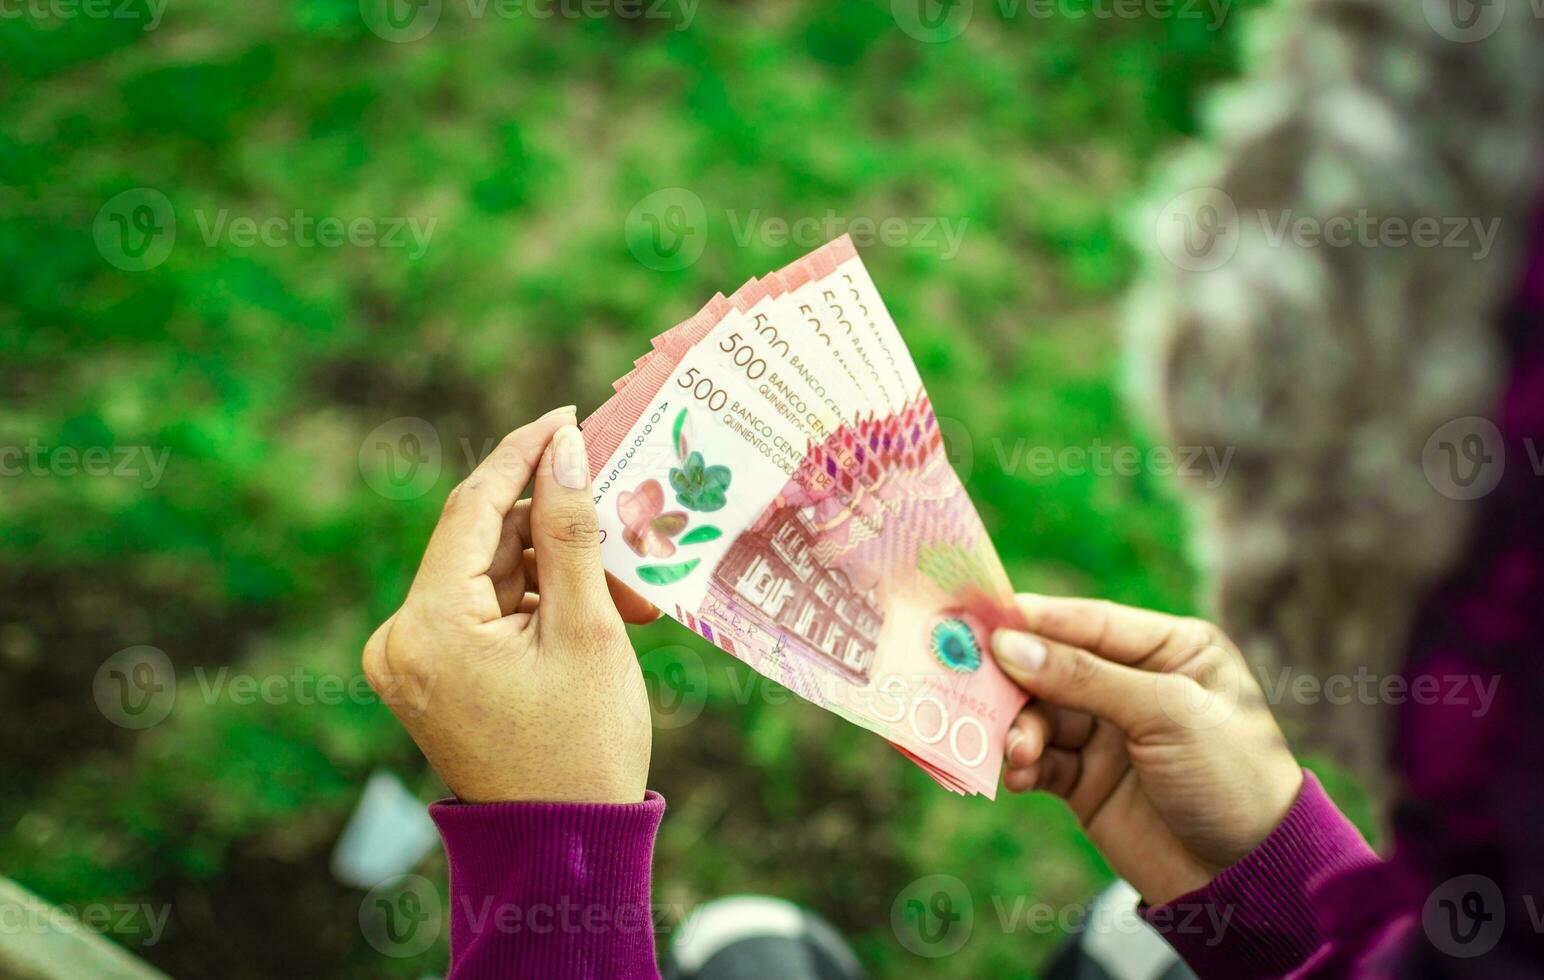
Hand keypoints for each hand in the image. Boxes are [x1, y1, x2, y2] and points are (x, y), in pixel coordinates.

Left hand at [362, 407, 660, 803]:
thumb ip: (572, 530)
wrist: (563, 848)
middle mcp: (401, 638)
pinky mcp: (430, 676)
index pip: (473, 507)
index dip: (524, 454)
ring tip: (630, 591)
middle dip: (559, 528)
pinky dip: (540, 604)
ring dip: (559, 571)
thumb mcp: (588, 628)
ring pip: (492, 576)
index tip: (568, 416)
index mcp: (427, 625)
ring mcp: (410, 660)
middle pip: (484, 542)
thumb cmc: (583, 745)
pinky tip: (598, 613)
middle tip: (626, 512)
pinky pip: (487, 611)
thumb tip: (563, 447)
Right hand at [992, 595, 1302, 905]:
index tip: (982, 618)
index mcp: (1171, 649)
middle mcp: (1135, 683)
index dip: (1036, 619)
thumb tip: (1007, 644)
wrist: (1250, 880)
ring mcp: (1109, 733)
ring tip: (1018, 753)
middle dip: (1018, 680)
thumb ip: (1085, 677)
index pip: (1091, 622)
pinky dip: (1023, 765)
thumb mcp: (1167, 714)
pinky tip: (1019, 777)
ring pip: (1040, 714)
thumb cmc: (1230, 777)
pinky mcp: (1087, 780)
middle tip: (974, 686)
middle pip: (1054, 666)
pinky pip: (1040, 759)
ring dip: (1020, 730)